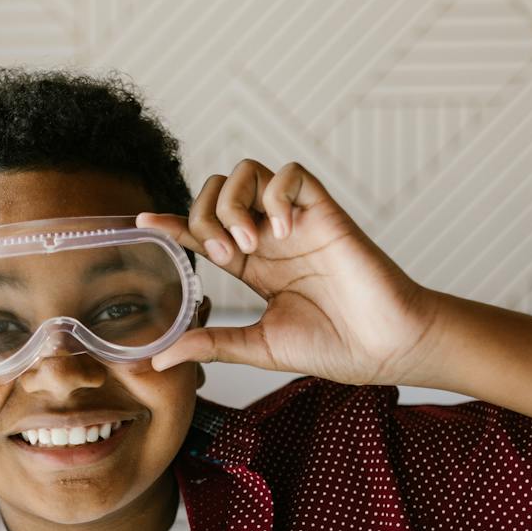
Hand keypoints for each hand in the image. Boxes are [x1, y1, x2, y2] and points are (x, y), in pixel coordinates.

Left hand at [138, 160, 440, 386]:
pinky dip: (277, 194)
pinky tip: (283, 230)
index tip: (145, 222)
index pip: (203, 231)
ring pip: (248, 173)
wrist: (386, 347)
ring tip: (248, 245)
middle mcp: (272, 238)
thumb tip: (160, 358)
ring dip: (234, 204)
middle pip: (217, 192)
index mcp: (255, 266)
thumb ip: (213, 344)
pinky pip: (291, 174)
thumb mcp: (259, 347)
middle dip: (205, 216)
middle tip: (223, 257)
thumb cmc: (335, 347)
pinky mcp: (326, 212)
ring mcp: (298, 222)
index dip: (173, 223)